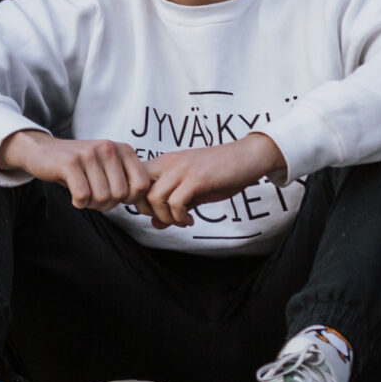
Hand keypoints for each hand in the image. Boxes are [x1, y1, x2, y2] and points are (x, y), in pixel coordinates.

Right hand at [0, 128, 155, 212]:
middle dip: (107, 203)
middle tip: (93, 196)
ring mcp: (89, 153)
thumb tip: (148, 203)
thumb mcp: (109, 166)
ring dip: (91, 204)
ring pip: (102, 197)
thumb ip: (128, 179)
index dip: (130, 199)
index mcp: (124, 149)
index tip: (114, 196)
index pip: (142, 186)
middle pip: (120, 195)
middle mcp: (109, 148)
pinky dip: (78, 202)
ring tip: (83, 194)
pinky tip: (73, 196)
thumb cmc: (81, 166)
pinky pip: (83, 195)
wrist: (43, 151)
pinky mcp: (70, 162)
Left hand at [142, 134, 285, 230]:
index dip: (139, 202)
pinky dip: (179, 217)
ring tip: (181, 221)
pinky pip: (175, 203)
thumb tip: (155, 225)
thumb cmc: (219, 173)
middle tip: (167, 219)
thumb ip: (172, 206)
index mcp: (163, 163)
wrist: (247, 157)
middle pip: (138, 191)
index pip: (133, 182)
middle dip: (148, 212)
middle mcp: (167, 163)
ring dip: (165, 217)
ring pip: (154, 198)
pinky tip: (189, 220)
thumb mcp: (191, 190)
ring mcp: (181, 170)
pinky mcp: (196, 179)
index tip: (156, 213)